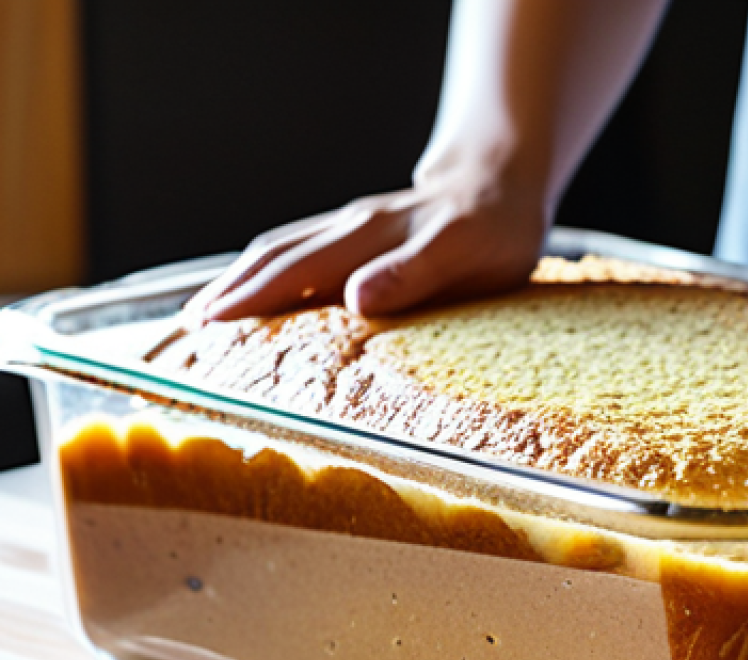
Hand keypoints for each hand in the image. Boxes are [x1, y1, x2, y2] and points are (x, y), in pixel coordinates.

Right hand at [185, 162, 548, 321]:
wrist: (502, 183)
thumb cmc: (490, 227)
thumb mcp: (462, 252)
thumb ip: (412, 273)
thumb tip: (356, 299)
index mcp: (367, 238)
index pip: (294, 271)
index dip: (251, 300)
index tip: (210, 328)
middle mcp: (350, 229)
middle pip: (273, 258)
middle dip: (228, 293)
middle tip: (188, 332)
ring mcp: (351, 229)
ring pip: (281, 252)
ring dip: (240, 282)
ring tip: (206, 317)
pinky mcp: (358, 235)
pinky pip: (302, 252)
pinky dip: (269, 275)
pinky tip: (260, 295)